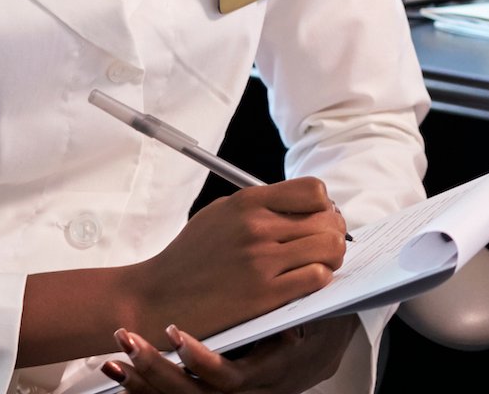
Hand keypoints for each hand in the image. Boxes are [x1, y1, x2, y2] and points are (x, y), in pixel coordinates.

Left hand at [104, 319, 359, 392]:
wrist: (319, 354)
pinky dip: (139, 389)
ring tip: (115, 360)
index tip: (175, 333)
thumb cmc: (318, 331)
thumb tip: (295, 278)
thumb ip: (296, 304)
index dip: (201, 362)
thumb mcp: (316, 318)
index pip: (231, 379)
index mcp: (271, 374)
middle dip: (157, 372)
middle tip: (130, 342)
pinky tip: (119, 372)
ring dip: (142, 383)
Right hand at [121, 178, 348, 340]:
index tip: (318, 220)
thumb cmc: (189, 257)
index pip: (314, 191)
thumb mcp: (220, 215)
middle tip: (325, 246)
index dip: (324, 206)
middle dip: (334, 233)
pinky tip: (306, 282)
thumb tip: (308, 205)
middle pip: (328, 219)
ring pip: (330, 247)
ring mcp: (262, 260)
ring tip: (319, 264)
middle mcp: (257, 226)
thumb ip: (261, 205)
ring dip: (332, 257)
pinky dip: (320, 279)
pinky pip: (317, 278)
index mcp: (248, 202)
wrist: (154, 297)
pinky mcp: (264, 294)